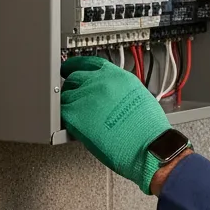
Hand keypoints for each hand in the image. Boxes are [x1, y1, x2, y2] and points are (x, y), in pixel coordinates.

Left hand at [61, 56, 174, 193]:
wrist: (147, 146)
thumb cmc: (148, 129)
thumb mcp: (138, 97)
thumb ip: (118, 89)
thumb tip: (107, 93)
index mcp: (118, 76)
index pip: (91, 63)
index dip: (77, 65)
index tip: (72, 68)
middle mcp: (101, 83)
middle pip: (75, 77)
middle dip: (73, 86)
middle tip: (74, 96)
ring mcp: (86, 98)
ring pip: (65, 95)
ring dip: (68, 104)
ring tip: (76, 114)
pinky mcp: (76, 116)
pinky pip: (61, 113)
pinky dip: (64, 118)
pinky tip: (72, 125)